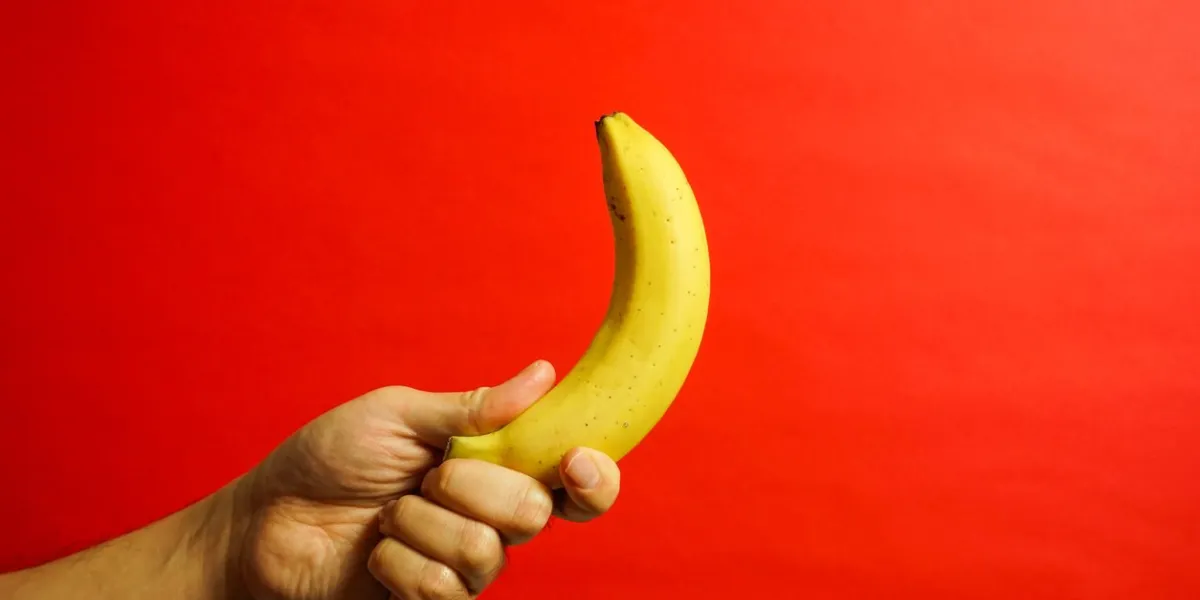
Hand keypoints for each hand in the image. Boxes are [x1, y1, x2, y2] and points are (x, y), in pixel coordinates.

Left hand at [236, 360, 619, 599]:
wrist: (269, 517)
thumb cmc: (331, 457)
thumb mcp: (397, 415)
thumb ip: (471, 407)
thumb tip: (543, 375)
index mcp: (495, 464)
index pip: (573, 482)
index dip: (593, 476)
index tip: (575, 461)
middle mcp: (491, 516)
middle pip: (533, 512)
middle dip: (472, 487)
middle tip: (425, 476)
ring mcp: (463, 563)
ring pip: (485, 550)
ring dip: (420, 523)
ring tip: (387, 515)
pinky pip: (444, 588)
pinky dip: (398, 561)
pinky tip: (376, 552)